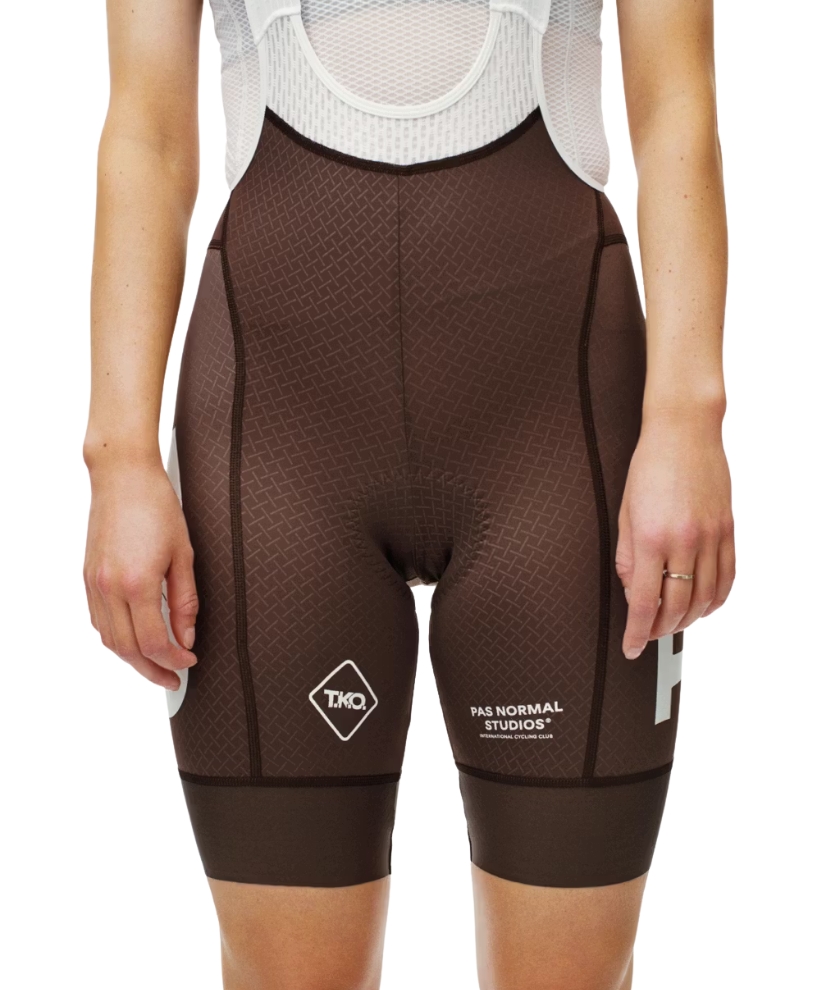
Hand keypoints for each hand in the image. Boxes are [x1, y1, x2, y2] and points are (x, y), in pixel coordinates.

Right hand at [84, 459, 197, 688]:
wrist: (123, 477)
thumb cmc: (158, 507)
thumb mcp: (184, 554)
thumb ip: (186, 601)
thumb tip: (187, 637)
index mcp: (137, 583)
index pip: (154, 642)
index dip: (174, 659)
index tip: (190, 661)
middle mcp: (110, 587)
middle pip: (128, 650)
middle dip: (152, 670)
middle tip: (173, 679)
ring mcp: (95, 583)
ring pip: (110, 639)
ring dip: (133, 659)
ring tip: (156, 665)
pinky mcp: (88, 577)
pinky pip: (99, 621)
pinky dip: (116, 638)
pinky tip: (134, 640)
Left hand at [616, 415, 734, 658]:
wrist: (684, 431)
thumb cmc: (648, 466)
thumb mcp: (624, 511)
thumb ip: (627, 556)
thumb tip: (632, 591)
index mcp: (651, 537)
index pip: (644, 601)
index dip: (637, 631)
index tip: (631, 647)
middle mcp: (684, 540)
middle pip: (676, 605)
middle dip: (660, 628)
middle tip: (648, 635)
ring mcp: (711, 536)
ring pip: (705, 597)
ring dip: (688, 619)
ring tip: (672, 623)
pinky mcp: (728, 529)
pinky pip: (727, 577)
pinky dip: (715, 600)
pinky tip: (703, 606)